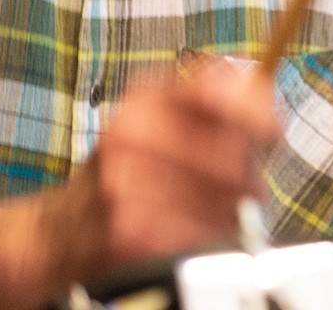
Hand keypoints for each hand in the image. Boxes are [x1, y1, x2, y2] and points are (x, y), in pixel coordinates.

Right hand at [53, 60, 281, 281]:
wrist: (61, 230)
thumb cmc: (123, 174)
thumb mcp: (156, 121)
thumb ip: (211, 101)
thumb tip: (263, 89)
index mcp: (144, 99)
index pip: (215, 89)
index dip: (255, 111)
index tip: (271, 132)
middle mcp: (132, 132)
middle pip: (232, 154)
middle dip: (248, 178)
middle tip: (238, 190)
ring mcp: (128, 183)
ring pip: (225, 200)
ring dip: (231, 215)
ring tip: (212, 215)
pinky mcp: (130, 233)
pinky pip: (204, 237)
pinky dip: (208, 242)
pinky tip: (193, 237)